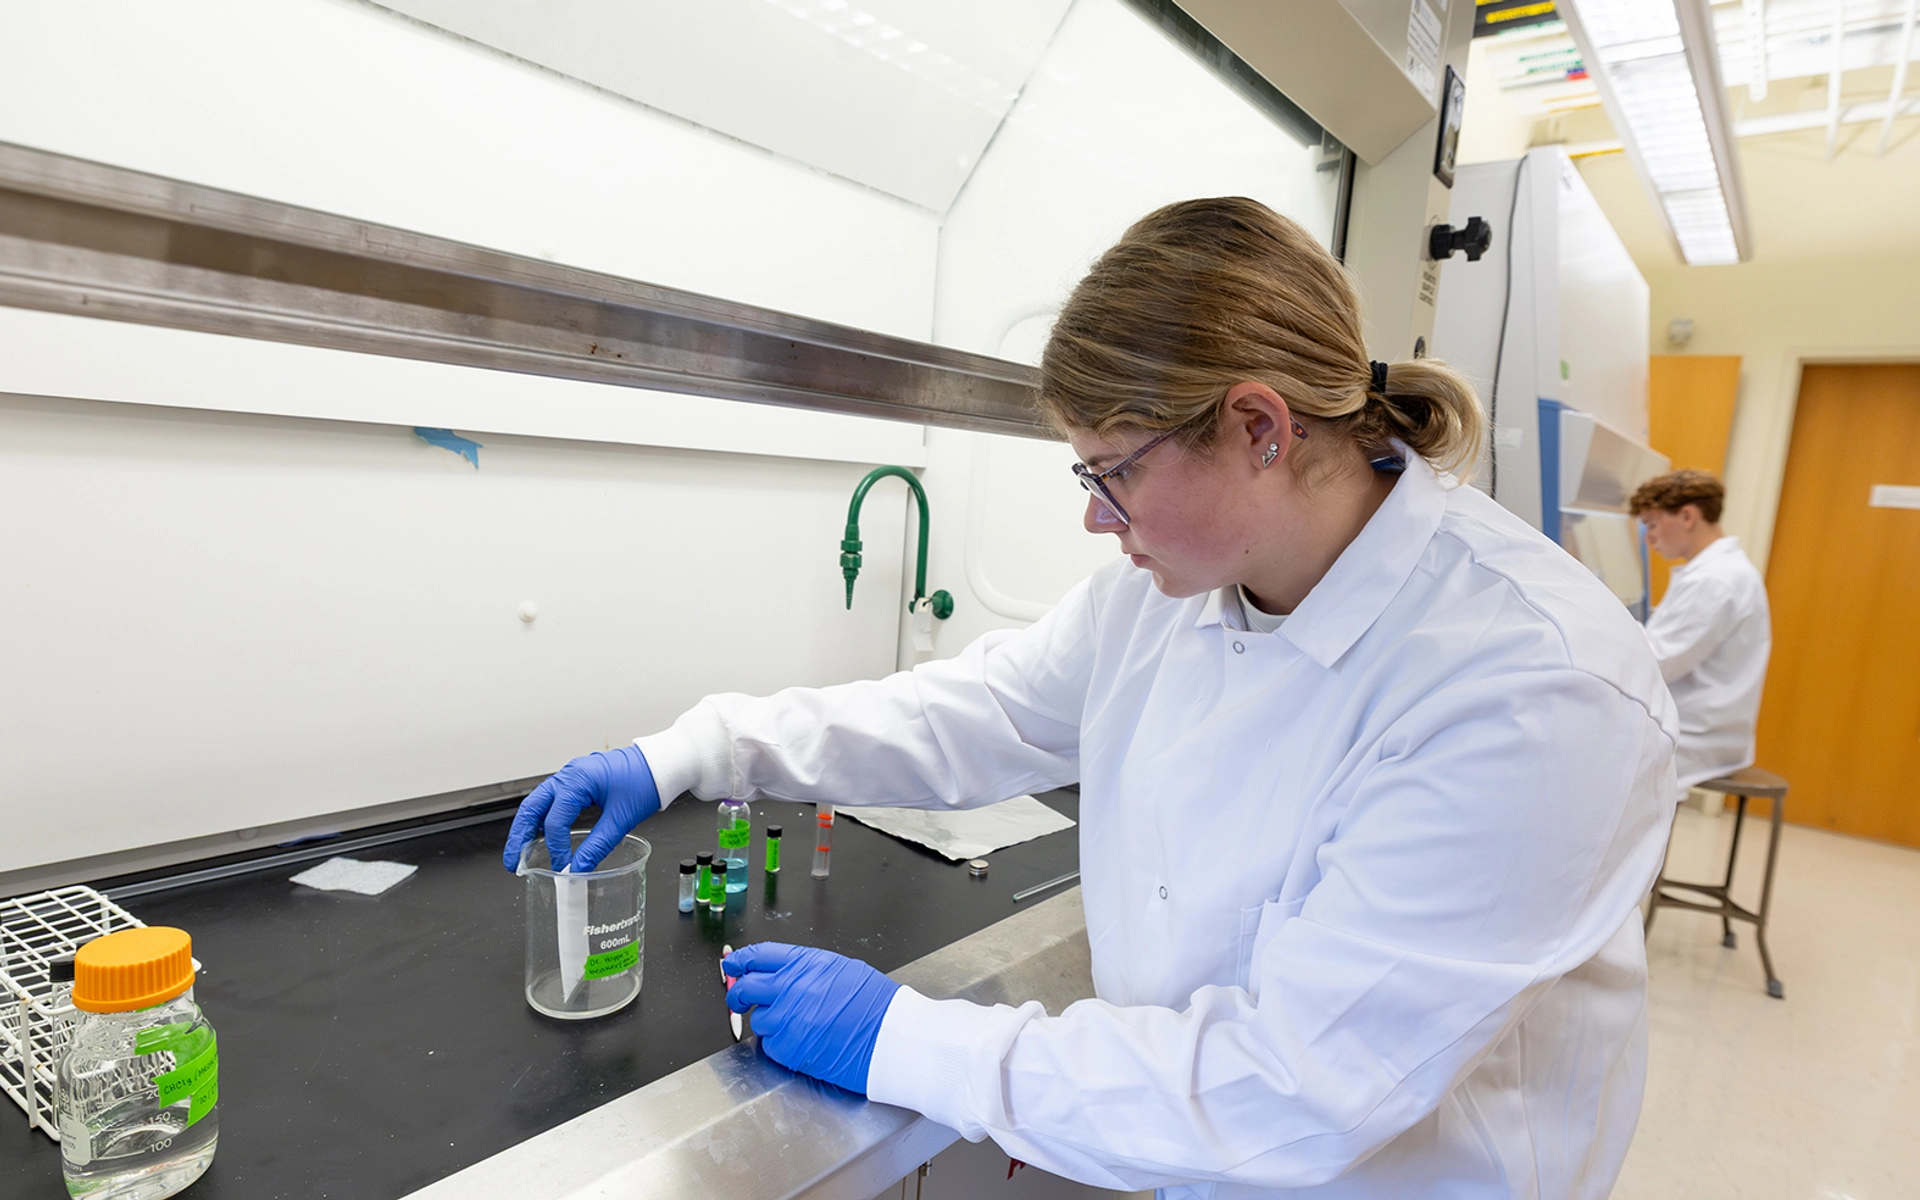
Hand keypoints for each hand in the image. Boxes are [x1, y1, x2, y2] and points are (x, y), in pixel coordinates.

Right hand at [502, 744, 660, 872]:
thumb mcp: (621, 819)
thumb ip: (598, 846)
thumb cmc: (645, 781)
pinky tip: (539, 836)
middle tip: (513, 861)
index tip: (561, 868)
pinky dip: (541, 818)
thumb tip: (579, 869)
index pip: (554, 821)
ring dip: (526, 827)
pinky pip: (551, 800)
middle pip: (531, 808)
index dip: (555, 849)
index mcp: (578, 780)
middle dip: (519, 836)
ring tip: (520, 852)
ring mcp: (570, 776)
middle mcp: (568, 775)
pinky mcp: (576, 781)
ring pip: (537, 803)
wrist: (660, 763)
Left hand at [723, 943, 901, 1093]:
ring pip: (759, 1020)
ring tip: (798, 1026)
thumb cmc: (875, 1004)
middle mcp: (791, 987)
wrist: (890, 1037)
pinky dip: (781, 1045)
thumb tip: (780, 974)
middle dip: (738, 994)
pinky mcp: (788, 1048)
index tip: (731, 965)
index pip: (758, 956)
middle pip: (746, 987)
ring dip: (770, 1023)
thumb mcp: (840, 970)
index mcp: (805, 963)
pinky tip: (803, 1042)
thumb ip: (806, 970)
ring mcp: (787, 1019)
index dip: (739, 960)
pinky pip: (770, 1046)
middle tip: (739, 999)